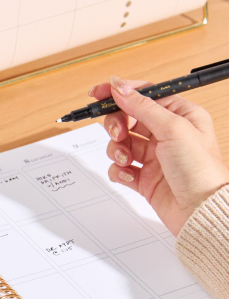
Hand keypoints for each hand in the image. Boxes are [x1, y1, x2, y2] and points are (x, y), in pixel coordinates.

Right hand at [91, 75, 228, 235]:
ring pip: (120, 143)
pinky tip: (129, 174)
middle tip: (119, 133)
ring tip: (127, 160)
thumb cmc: (200, 170)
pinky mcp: (143, 177)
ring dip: (117, 150)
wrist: (200, 210)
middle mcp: (165, 134)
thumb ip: (143, 106)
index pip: (144, 95)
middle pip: (127, 118)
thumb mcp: (173, 128)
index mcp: (179, 115)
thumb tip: (120, 87)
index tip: (98, 94)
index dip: (120, 92)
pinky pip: (120, 168)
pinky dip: (119, 170)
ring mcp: (153, 156)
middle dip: (117, 125)